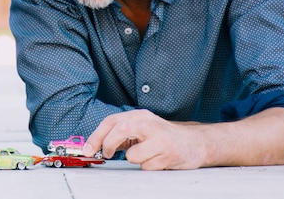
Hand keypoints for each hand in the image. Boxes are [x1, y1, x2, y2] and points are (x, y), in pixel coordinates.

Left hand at [83, 109, 205, 169]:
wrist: (195, 142)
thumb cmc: (163, 136)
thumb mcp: (142, 129)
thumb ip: (122, 134)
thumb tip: (96, 145)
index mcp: (140, 115)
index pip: (111, 121)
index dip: (96, 136)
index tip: (88, 150)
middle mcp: (150, 123)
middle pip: (120, 129)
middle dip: (109, 145)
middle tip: (107, 154)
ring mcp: (160, 138)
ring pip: (132, 155)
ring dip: (134, 160)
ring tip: (146, 155)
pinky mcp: (169, 154)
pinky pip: (146, 167)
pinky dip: (147, 167)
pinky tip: (157, 160)